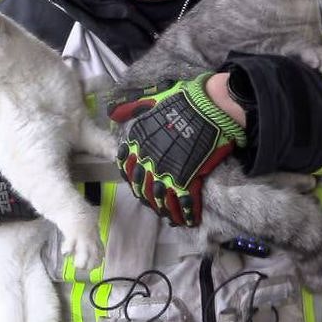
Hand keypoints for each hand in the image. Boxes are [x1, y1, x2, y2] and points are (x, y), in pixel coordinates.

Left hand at [107, 73, 245, 226]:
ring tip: (170, 217)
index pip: (127, 169)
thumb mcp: (149, 100)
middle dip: (148, 198)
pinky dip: (186, 214)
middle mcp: (149, 162)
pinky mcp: (189, 180)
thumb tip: (112, 110)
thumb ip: (130, 108)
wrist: (209, 106)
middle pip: (143, 188)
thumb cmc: (181, 101)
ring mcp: (168, 173)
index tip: (136, 185)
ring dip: (165, 210)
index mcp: (139, 145)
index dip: (132, 180)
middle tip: (154, 204)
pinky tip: (188, 221)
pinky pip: (184, 202)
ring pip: (161, 199)